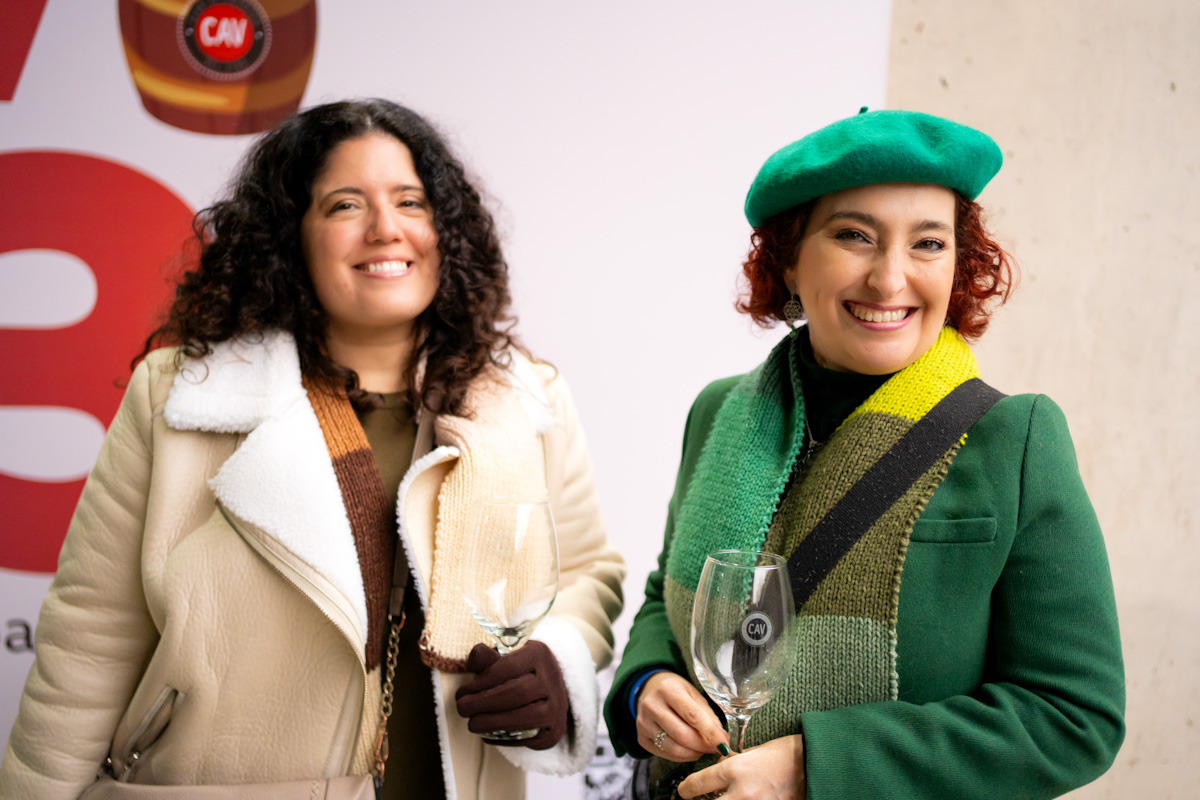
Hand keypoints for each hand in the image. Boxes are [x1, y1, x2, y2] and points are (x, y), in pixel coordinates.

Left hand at [454, 642, 568, 749]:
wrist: (550, 690)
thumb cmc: (520, 672)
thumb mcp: (506, 658)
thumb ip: (489, 659)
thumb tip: (476, 654)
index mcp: (539, 655)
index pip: (509, 667)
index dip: (482, 682)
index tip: (462, 692)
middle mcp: (552, 679)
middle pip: (518, 693)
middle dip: (484, 703)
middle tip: (462, 708)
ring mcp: (557, 707)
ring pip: (526, 717)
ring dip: (492, 722)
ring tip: (472, 724)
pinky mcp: (554, 731)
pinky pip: (529, 738)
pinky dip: (505, 739)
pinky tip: (486, 734)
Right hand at [635, 671, 727, 761]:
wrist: (649, 689)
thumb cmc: (675, 691)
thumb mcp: (693, 693)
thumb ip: (707, 714)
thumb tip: (721, 738)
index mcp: (668, 689)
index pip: (693, 715)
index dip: (711, 732)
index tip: (723, 743)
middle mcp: (652, 706)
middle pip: (682, 735)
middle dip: (703, 746)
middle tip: (716, 748)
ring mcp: (643, 723)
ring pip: (673, 748)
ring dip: (694, 753)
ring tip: (703, 749)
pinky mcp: (641, 738)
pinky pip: (665, 754)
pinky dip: (682, 756)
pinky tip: (690, 750)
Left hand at [677, 734, 805, 799]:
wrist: (813, 764)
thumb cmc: (785, 752)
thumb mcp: (752, 752)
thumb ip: (733, 763)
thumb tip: (721, 768)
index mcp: (733, 771)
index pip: (697, 784)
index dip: (686, 789)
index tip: (684, 791)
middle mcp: (740, 792)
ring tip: (726, 797)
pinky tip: (744, 799)